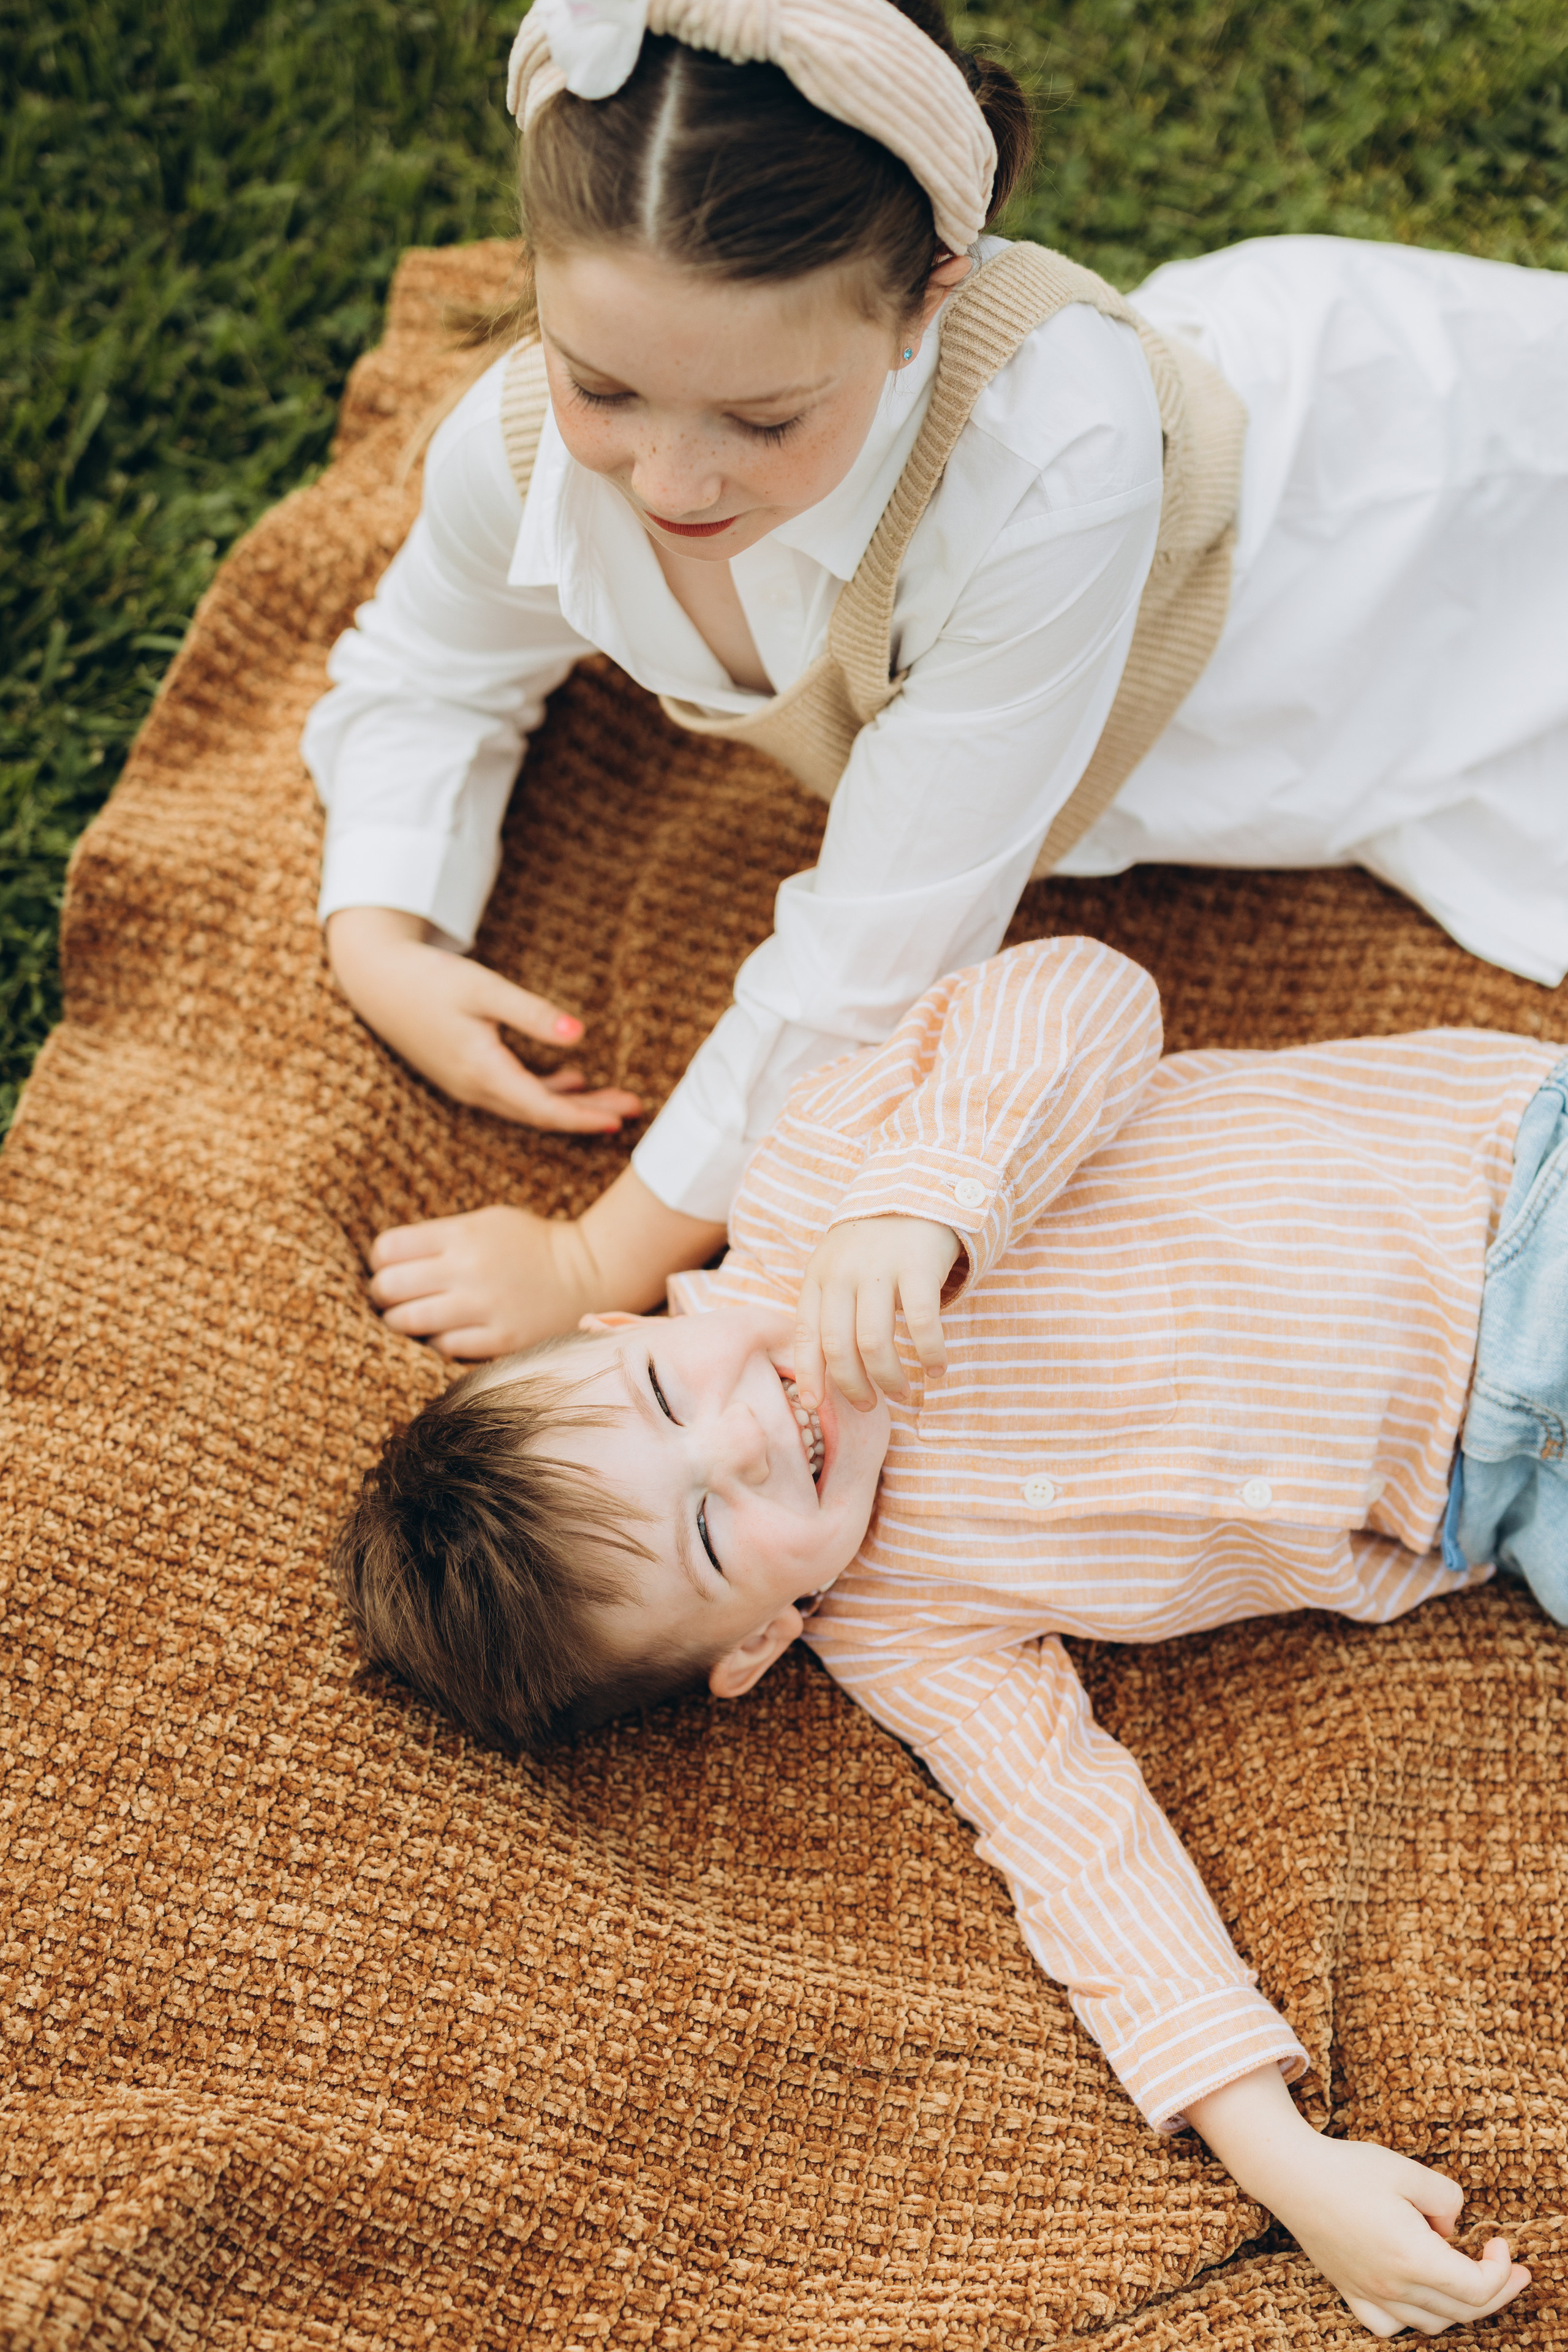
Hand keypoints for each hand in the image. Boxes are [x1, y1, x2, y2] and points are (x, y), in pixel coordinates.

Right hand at [327, 906, 642, 1131]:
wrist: (375, 979)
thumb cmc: (429, 978)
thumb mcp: (484, 988)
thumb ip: (532, 1014)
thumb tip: (580, 1035)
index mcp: (482, 1071)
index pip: (542, 1107)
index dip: (582, 1117)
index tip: (618, 1120)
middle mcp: (475, 1087)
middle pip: (541, 1112)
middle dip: (587, 1113)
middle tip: (632, 1111)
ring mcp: (468, 1084)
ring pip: (528, 1104)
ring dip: (570, 1103)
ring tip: (612, 1100)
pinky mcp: (464, 1074)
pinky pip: (512, 1093)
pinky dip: (543, 1091)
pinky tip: (570, 1079)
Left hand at [371, 1204, 596, 1359]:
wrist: (591, 1274)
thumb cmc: (530, 1246)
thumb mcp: (486, 1222)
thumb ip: (440, 1238)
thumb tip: (386, 1260)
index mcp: (463, 1234)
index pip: (388, 1248)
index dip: (379, 1261)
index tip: (389, 1267)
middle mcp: (468, 1269)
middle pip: (388, 1286)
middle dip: (382, 1294)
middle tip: (391, 1298)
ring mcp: (484, 1307)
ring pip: (408, 1322)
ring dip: (400, 1323)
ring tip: (409, 1320)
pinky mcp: (500, 1340)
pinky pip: (443, 1347)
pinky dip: (435, 1343)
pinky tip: (445, 1334)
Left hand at [794, 1216, 960, 1413]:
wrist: (917, 1191)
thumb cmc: (874, 1245)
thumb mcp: (838, 1268)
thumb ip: (829, 1309)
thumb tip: (826, 1372)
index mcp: (818, 1276)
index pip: (806, 1334)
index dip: (809, 1374)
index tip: (813, 1405)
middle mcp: (843, 1273)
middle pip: (839, 1347)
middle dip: (854, 1386)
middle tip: (870, 1406)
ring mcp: (879, 1269)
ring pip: (874, 1343)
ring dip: (889, 1377)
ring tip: (902, 1392)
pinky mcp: (917, 1266)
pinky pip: (921, 1323)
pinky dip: (930, 1353)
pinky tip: (938, 1368)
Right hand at [1188, 2066, 1529, 2338]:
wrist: (1290, 2173)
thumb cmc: (1348, 2167)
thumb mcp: (1408, 2169)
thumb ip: (1446, 2199)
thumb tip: (1451, 2228)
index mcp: (1412, 2256)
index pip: (1477, 2288)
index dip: (1500, 2271)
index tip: (1498, 2243)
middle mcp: (1393, 2285)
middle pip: (1461, 2311)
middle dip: (1496, 2292)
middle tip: (1511, 2270)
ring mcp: (1369, 2293)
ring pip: (1430, 2324)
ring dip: (1458, 2306)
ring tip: (1466, 2277)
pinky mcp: (1349, 2290)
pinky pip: (1389, 2326)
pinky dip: (1413, 2319)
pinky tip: (1417, 2296)